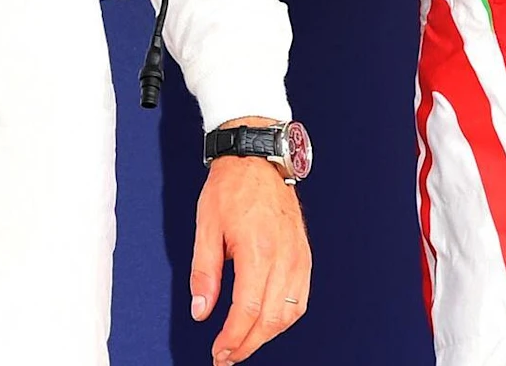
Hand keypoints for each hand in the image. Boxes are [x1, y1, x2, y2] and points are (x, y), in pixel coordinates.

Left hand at [189, 131, 310, 363]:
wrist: (258, 159)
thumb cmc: (231, 187)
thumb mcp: (206, 227)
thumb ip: (204, 273)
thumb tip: (201, 312)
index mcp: (257, 249)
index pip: (248, 309)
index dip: (232, 337)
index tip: (217, 351)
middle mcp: (284, 256)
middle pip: (271, 319)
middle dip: (247, 344)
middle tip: (226, 355)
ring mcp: (298, 257)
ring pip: (290, 314)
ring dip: (267, 336)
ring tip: (243, 343)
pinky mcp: (305, 256)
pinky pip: (301, 299)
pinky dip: (285, 319)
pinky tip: (267, 324)